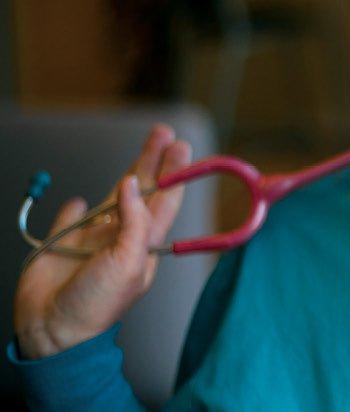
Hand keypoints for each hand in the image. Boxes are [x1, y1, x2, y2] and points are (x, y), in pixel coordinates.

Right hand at [13, 125, 190, 358]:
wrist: (53, 329)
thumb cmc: (96, 305)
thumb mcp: (127, 262)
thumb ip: (133, 222)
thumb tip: (132, 185)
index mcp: (143, 244)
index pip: (165, 201)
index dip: (174, 174)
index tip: (182, 148)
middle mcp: (121, 238)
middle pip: (143, 192)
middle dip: (155, 162)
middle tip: (165, 134)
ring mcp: (92, 240)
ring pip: (114, 198)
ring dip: (128, 172)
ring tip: (145, 147)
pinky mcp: (62, 243)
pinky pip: (71, 219)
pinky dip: (75, 209)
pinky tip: (81, 200)